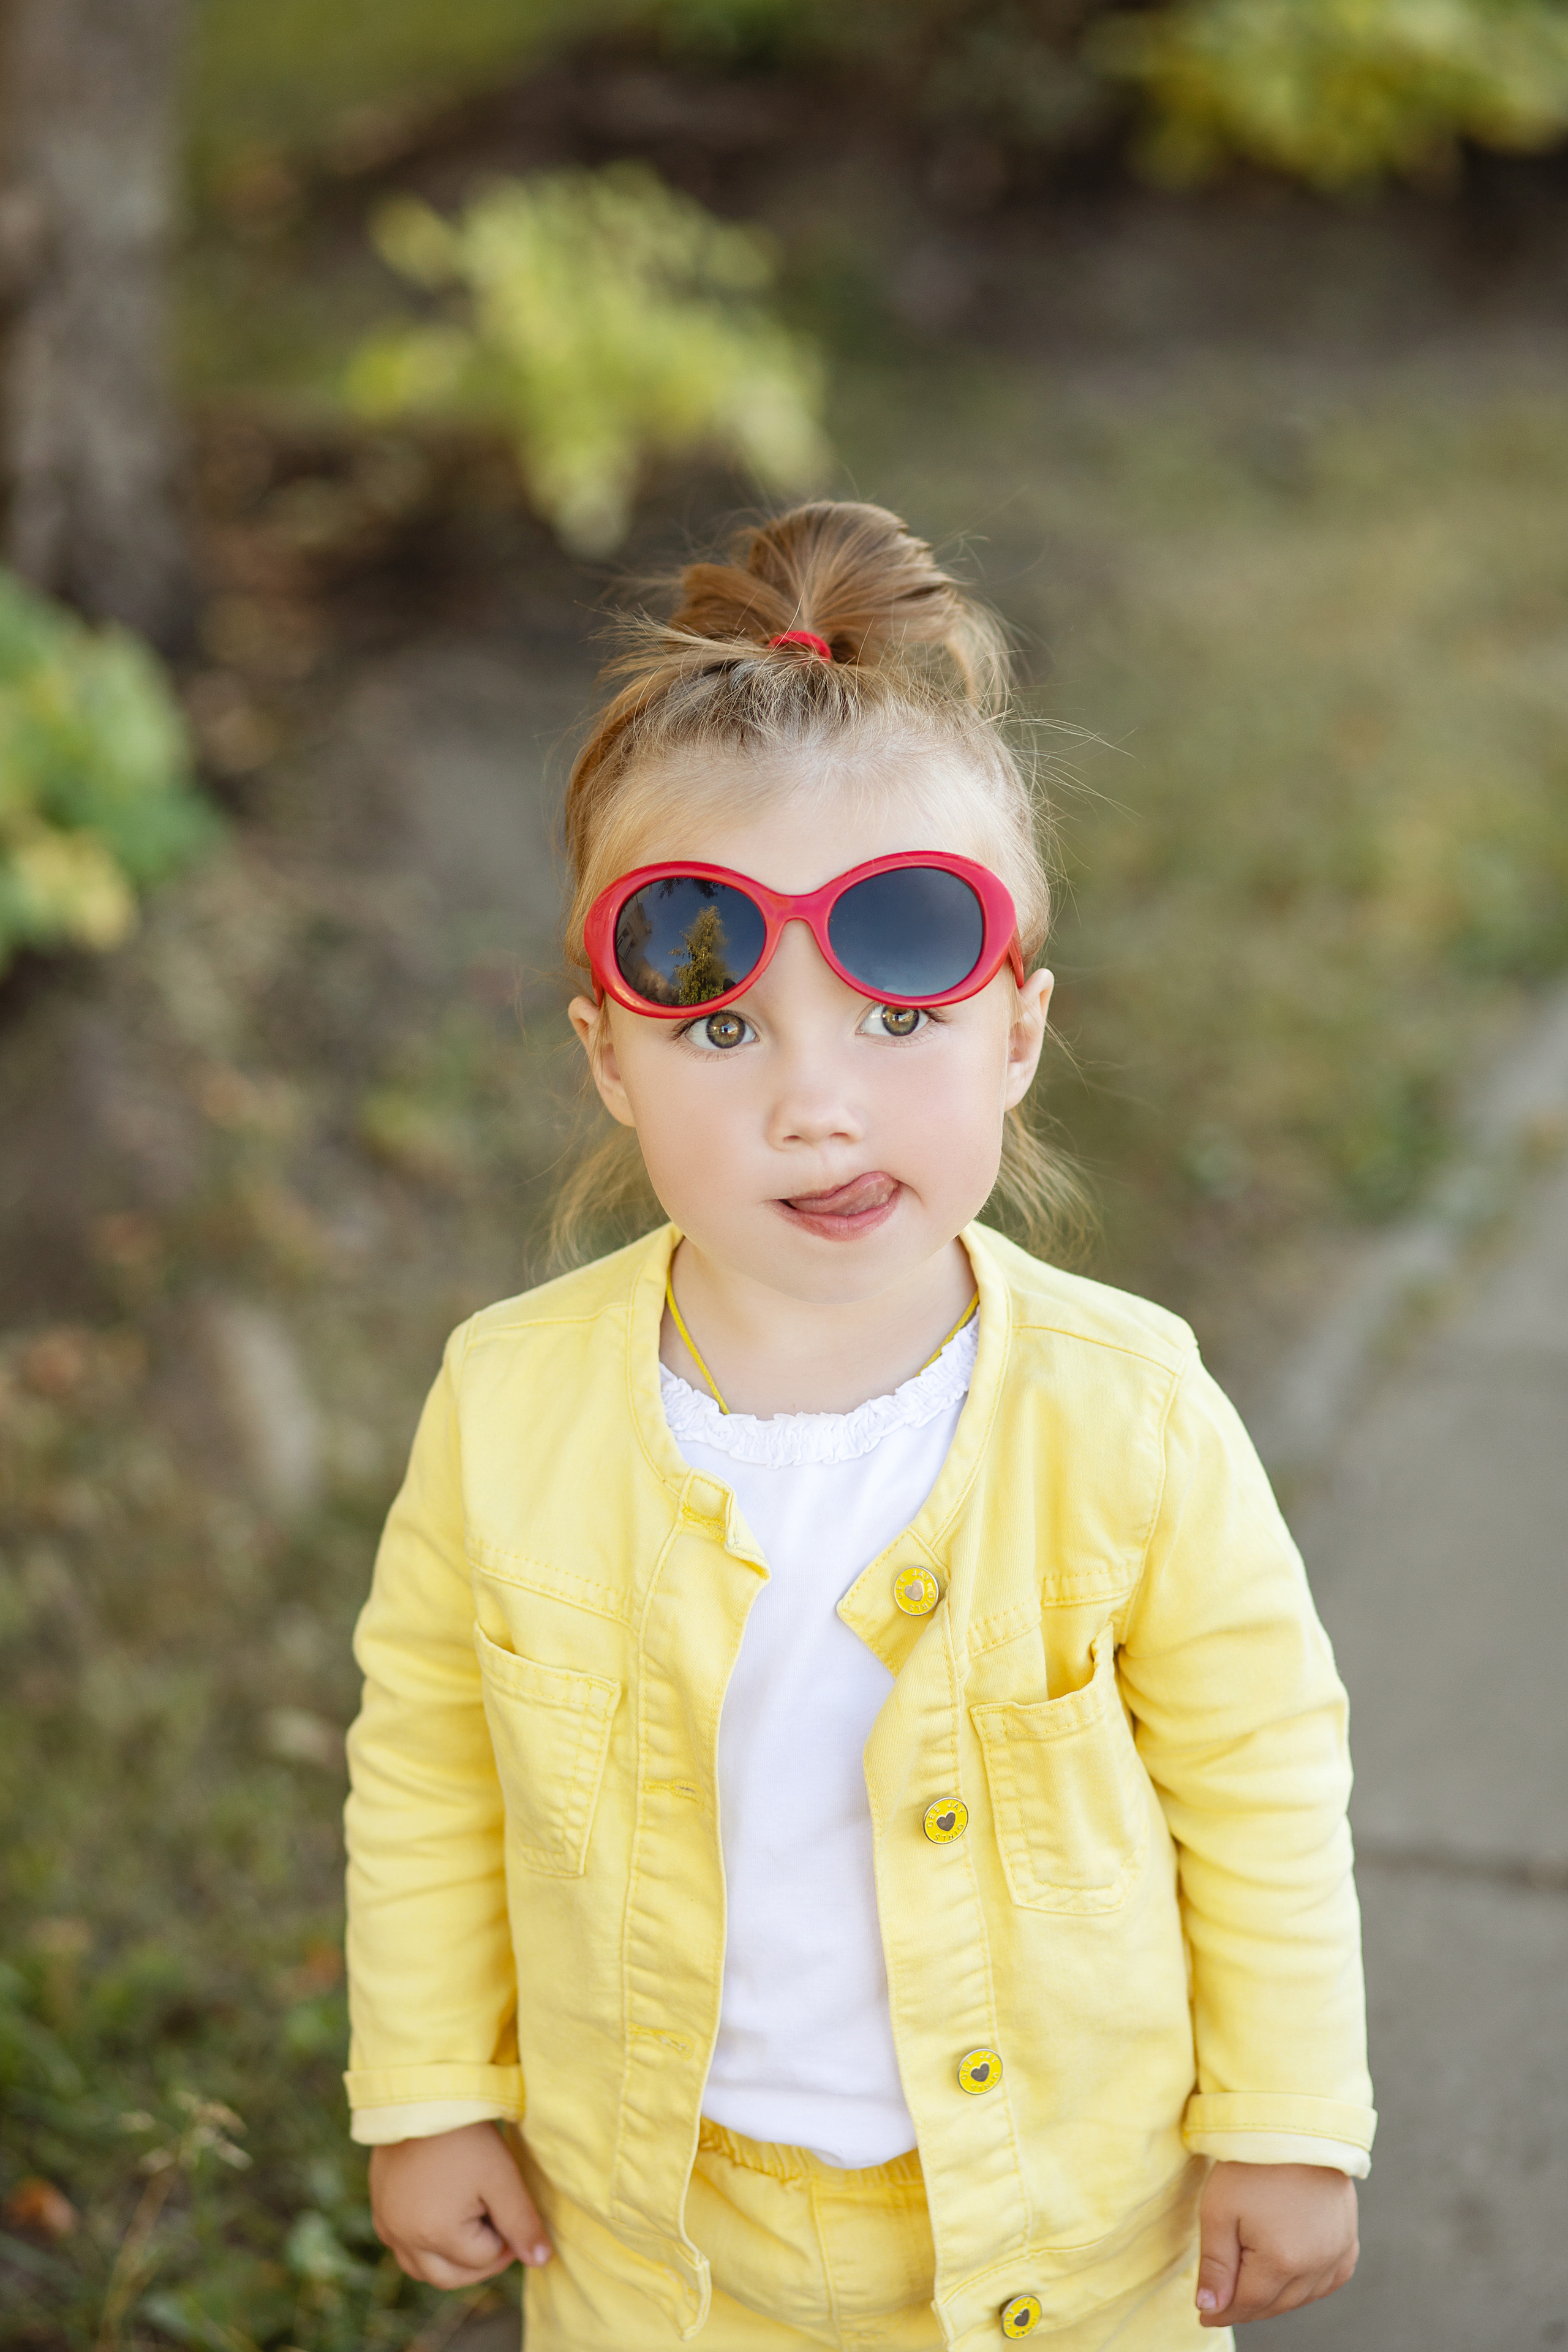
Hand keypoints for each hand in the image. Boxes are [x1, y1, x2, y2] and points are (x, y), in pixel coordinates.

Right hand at [369, 2122, 552, 2287]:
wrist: (422, 2095)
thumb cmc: (466, 2136)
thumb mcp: (502, 2178)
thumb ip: (522, 2223)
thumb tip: (541, 2262)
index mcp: (434, 2235)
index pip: (484, 2260)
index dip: (506, 2237)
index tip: (510, 2205)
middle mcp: (404, 2238)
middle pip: (449, 2277)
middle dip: (479, 2261)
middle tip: (498, 2226)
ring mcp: (387, 2225)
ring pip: (422, 2269)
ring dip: (450, 2260)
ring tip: (471, 2222)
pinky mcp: (379, 2210)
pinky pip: (402, 2247)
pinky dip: (424, 2245)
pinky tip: (441, 2216)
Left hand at [1195, 2161, 1357, 2327]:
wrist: (1295, 2125)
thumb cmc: (1252, 2164)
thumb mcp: (1219, 2210)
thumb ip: (1216, 2265)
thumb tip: (1210, 2308)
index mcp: (1282, 2261)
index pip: (1248, 2303)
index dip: (1223, 2311)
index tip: (1205, 2316)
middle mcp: (1317, 2265)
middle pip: (1275, 2304)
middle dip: (1247, 2307)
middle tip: (1222, 2305)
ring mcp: (1337, 2254)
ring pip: (1302, 2297)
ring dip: (1276, 2298)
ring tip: (1251, 2289)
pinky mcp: (1348, 2242)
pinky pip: (1328, 2281)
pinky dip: (1307, 2286)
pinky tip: (1290, 2279)